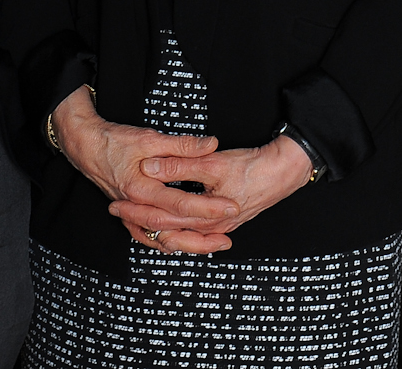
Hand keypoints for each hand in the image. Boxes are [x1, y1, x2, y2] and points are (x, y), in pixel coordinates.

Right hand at [49, 85, 237, 254]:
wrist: (85, 146)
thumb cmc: (114, 141)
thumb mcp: (150, 138)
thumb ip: (182, 145)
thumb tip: (211, 144)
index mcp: (141, 188)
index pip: (181, 202)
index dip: (208, 206)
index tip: (230, 207)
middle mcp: (135, 205)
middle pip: (173, 227)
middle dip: (202, 233)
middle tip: (228, 236)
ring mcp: (131, 213)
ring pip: (161, 237)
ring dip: (187, 243)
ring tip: (213, 245)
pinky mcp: (130, 213)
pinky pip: (149, 235)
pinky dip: (166, 241)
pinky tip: (182, 243)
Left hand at [116, 136, 314, 250]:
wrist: (285, 171)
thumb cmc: (254, 167)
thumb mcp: (213, 163)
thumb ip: (179, 164)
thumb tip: (149, 167)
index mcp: (207, 218)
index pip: (162, 219)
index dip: (136, 211)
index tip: (116, 202)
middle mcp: (211, 229)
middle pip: (167, 233)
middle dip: (139, 222)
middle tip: (117, 211)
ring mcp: (219, 229)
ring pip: (179, 237)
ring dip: (156, 228)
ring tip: (134, 220)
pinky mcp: (224, 223)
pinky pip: (193, 234)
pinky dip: (175, 230)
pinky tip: (167, 224)